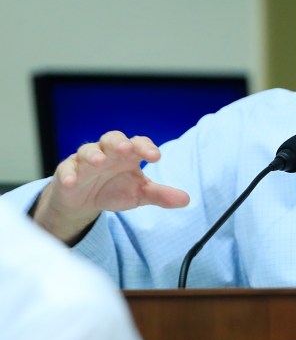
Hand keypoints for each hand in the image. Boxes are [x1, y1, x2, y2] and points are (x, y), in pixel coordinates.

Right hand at [34, 131, 188, 243]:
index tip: (156, 157)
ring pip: (87, 150)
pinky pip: (66, 168)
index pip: (139, 144)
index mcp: (128, 154)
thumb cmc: (115, 188)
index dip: (147, 147)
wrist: (85, 201)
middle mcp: (107, 152)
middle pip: (112, 138)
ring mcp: (85, 161)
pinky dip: (69, 174)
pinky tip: (72, 181)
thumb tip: (186, 200)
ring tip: (99, 161)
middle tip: (126, 149)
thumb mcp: (139, 194)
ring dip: (93, 154)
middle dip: (119, 142)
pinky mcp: (67, 171)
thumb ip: (161, 195)